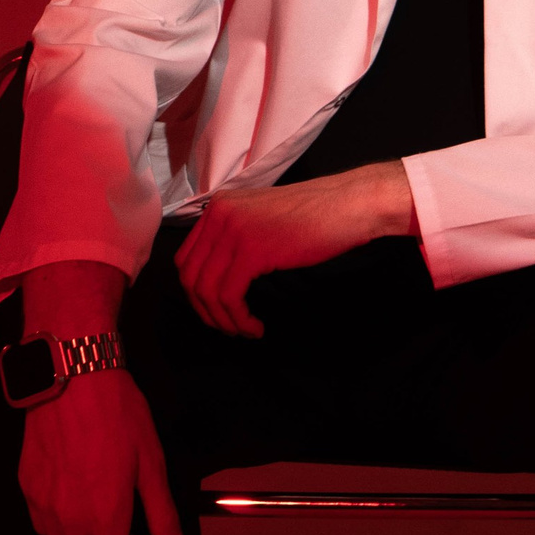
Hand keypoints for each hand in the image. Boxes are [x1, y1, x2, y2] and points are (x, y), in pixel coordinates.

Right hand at [15, 261, 185, 534]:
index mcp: (105, 518)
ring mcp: (43, 505)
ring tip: (102, 524)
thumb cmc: (116, 412)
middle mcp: (69, 519)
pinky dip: (60, 530)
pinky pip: (41, 526)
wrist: (73, 375)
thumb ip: (161, 513)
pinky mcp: (26, 487)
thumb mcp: (152, 462)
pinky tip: (77, 503)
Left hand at [175, 162, 417, 333]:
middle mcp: (219, 213)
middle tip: (229, 327)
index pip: (186, 257)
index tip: (218, 310)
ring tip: (245, 330)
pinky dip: (239, 318)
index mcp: (220, 205)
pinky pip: (230, 296)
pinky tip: (255, 325)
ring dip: (223, 320)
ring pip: (207, 290)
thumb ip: (236, 236)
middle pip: (190, 276)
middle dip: (205, 310)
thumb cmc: (316, 215)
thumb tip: (219, 276)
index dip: (196, 292)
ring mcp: (234, 230)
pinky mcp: (253, 250)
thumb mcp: (263, 217)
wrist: (349, 205)